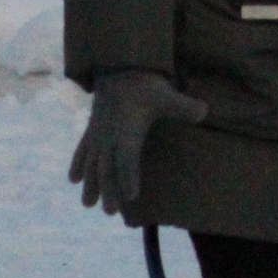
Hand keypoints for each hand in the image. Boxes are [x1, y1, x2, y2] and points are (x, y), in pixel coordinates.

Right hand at [68, 71, 209, 215]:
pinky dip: (78, 163)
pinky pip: (82, 149)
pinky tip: (73, 179)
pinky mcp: (93, 128)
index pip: (127, 158)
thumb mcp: (166, 94)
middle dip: (108, 189)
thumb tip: (204, 111)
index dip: (128, 176)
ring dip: (90, 183)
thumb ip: (183, 106)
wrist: (120, 66)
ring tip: (87, 204)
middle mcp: (109, 134)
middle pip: (107, 167)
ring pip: (92, 162)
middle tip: (109, 211)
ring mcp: (98, 132)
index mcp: (127, 130)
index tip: (131, 196)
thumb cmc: (145, 84)